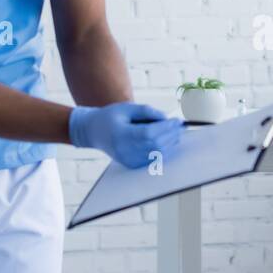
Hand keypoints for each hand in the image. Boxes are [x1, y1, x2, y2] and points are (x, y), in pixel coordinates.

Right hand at [69, 101, 183, 167]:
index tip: (177, 120)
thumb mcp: (127, 108)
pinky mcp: (131, 164)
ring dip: (170, 143)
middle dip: (171, 135)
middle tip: (179, 125)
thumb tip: (167, 119)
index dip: (166, 128)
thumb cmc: (111, 116)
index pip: (149, 134)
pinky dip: (163, 149)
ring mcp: (128, 160)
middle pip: (155, 145)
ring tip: (174, 131)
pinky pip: (153, 159)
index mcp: (120, 134)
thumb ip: (147, 111)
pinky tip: (167, 139)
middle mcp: (124, 150)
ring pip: (157, 154)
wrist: (93, 131)